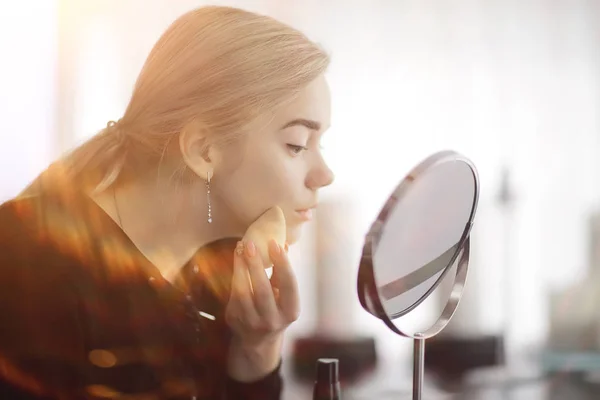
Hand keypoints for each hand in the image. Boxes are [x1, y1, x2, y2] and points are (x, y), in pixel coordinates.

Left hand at [225, 239, 298, 380]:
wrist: (258, 341)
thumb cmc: (275, 309)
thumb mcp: (284, 296)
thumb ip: (282, 273)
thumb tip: (282, 244)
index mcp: (291, 312)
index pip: (289, 285)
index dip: (282, 263)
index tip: (275, 243)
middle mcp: (272, 320)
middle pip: (263, 290)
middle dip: (255, 265)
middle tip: (250, 243)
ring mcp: (252, 322)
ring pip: (243, 292)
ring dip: (240, 267)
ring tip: (240, 248)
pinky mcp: (235, 319)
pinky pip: (233, 294)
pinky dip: (234, 274)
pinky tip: (236, 259)